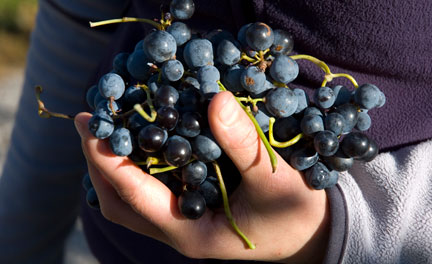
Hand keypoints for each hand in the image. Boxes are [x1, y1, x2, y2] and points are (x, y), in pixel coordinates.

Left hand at [75, 91, 328, 262]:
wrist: (309, 235)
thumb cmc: (295, 215)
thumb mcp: (275, 180)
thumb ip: (245, 144)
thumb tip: (216, 99)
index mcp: (192, 233)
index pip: (137, 199)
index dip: (111, 163)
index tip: (93, 128)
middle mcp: (178, 231)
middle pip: (120, 205)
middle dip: (99, 166)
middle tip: (91, 124)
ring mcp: (180, 222)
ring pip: (129, 202)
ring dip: (111, 167)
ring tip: (105, 129)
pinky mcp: (188, 209)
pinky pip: (148, 191)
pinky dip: (134, 167)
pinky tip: (138, 141)